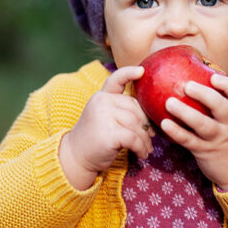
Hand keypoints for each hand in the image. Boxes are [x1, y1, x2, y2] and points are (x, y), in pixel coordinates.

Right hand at [59, 66, 154, 189]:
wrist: (76, 157)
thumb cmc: (96, 138)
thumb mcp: (105, 117)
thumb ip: (121, 110)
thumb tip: (151, 117)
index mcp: (102, 96)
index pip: (116, 79)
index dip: (129, 73)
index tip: (142, 70)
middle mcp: (102, 102)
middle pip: (135, 108)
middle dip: (146, 124)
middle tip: (150, 136)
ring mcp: (104, 116)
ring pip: (137, 124)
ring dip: (145, 139)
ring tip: (147, 148)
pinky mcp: (109, 133)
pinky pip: (135, 138)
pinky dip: (141, 148)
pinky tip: (142, 154)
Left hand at [161, 74, 227, 190]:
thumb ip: (221, 103)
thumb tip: (196, 77)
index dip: (227, 85)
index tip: (213, 76)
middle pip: (221, 107)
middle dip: (204, 95)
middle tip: (187, 85)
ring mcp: (218, 139)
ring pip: (203, 125)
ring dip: (185, 113)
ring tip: (169, 102)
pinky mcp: (205, 152)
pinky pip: (189, 141)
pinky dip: (177, 132)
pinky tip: (164, 124)